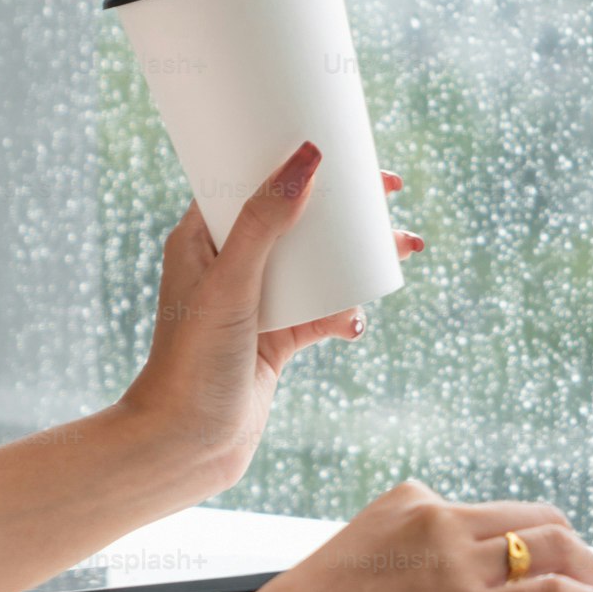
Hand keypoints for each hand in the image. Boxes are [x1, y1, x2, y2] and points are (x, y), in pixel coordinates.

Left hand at [118, 144, 424, 496]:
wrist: (187, 443)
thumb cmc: (191, 360)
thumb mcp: (231, 282)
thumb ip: (264, 221)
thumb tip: (307, 160)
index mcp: (202, 237)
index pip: (251, 179)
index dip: (295, 159)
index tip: (341, 148)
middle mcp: (229, 264)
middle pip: (296, 217)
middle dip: (346, 206)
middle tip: (391, 192)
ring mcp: (256, 301)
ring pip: (318, 263)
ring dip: (359, 256)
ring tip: (405, 249)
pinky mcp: (277, 337)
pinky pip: (322, 311)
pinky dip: (344, 311)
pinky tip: (354, 323)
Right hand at [236, 479, 592, 591]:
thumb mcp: (355, 558)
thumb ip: (400, 560)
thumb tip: (425, 589)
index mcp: (410, 502)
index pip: (490, 512)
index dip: (521, 544)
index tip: (531, 571)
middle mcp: (441, 521)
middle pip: (537, 518)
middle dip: (570, 549)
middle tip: (585, 583)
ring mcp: (458, 562)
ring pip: (557, 546)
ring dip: (592, 575)